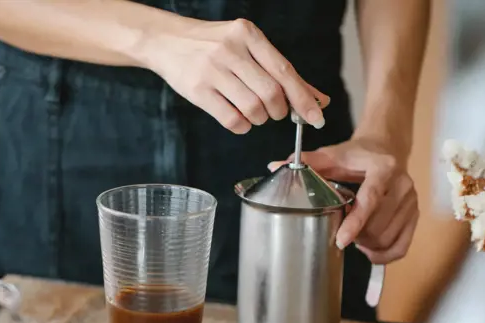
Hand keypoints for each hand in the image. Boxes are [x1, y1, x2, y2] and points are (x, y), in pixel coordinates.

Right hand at [146, 18, 329, 133]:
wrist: (166, 41)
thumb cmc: (213, 46)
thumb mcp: (247, 48)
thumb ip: (281, 72)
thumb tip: (318, 99)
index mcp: (248, 35)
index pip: (284, 71)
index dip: (303, 98)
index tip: (317, 118)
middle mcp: (231, 49)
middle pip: (271, 93)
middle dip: (278, 111)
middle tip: (273, 112)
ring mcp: (212, 69)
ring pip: (253, 108)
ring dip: (259, 119)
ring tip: (253, 113)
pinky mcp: (197, 89)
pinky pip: (231, 119)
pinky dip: (242, 126)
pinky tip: (239, 120)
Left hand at [268, 138, 418, 263]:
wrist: (386, 148)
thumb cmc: (356, 155)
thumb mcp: (333, 155)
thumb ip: (308, 162)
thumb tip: (276, 166)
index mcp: (384, 167)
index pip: (371, 199)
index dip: (355, 222)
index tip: (340, 240)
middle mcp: (403, 184)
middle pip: (378, 225)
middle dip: (356, 235)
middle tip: (341, 231)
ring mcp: (412, 201)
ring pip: (387, 239)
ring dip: (367, 245)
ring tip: (354, 236)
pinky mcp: (415, 214)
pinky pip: (401, 246)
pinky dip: (383, 254)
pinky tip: (368, 250)